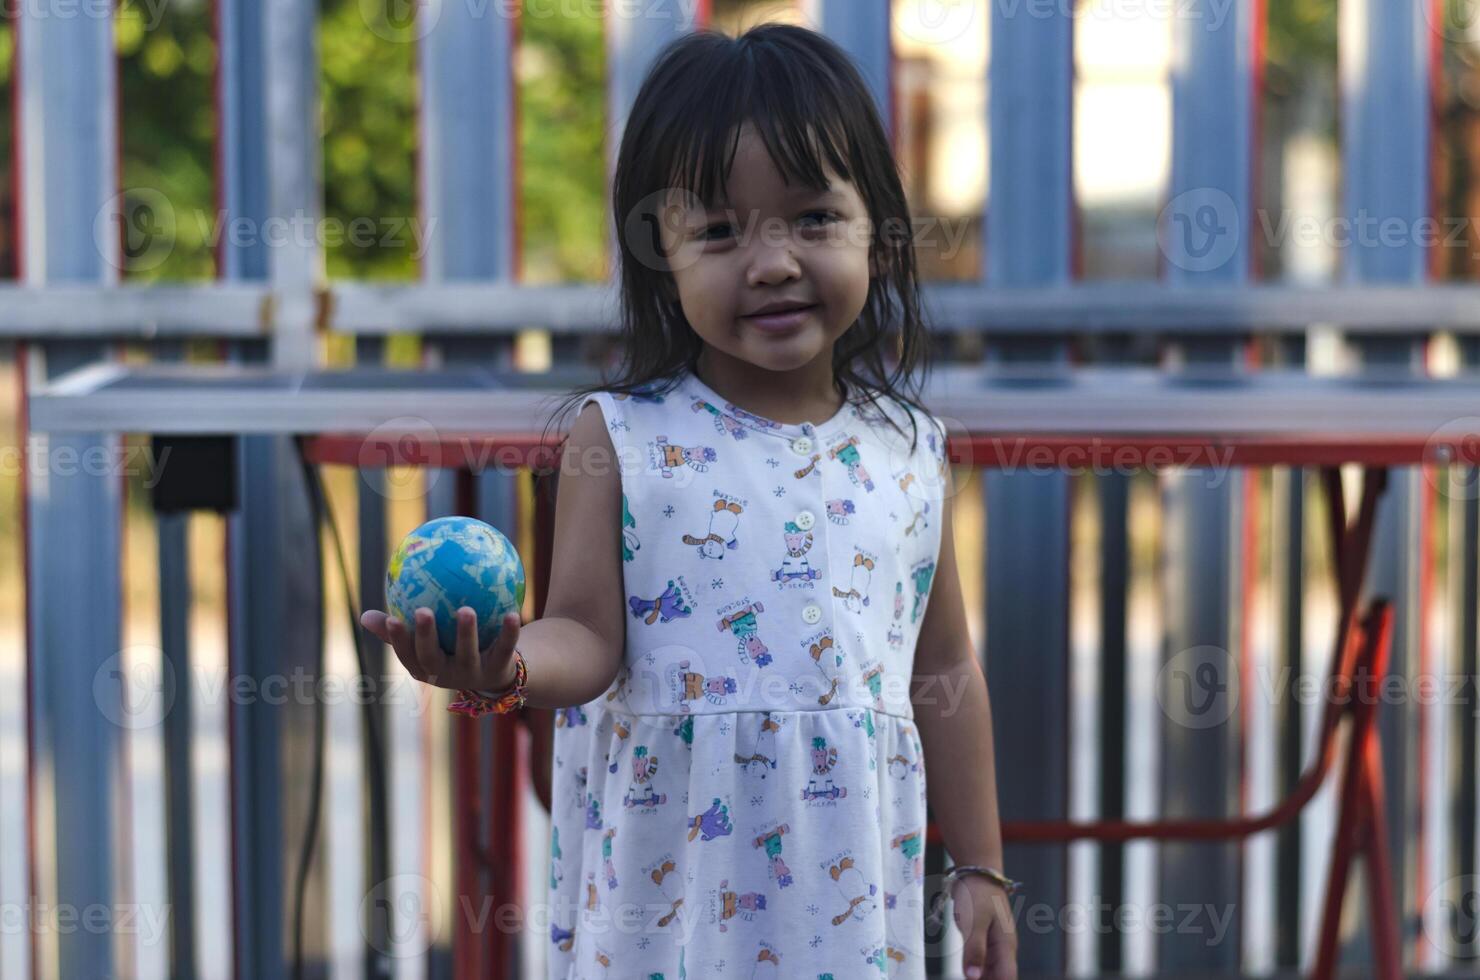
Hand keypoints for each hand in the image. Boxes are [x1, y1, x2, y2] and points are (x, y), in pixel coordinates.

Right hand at [360, 606, 521, 692]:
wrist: (496, 672)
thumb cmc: (452, 649)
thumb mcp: (427, 641)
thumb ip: (399, 629)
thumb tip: (363, 615)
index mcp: (426, 668)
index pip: (407, 656)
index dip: (397, 641)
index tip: (391, 619)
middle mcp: (446, 675)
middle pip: (432, 659)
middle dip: (426, 637)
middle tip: (422, 612)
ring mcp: (473, 675)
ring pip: (467, 656)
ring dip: (465, 633)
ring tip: (465, 609)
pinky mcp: (499, 671)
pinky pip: (503, 649)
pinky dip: (508, 633)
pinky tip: (512, 612)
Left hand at [953, 874, 1017, 979]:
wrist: (977, 871)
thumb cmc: (977, 894)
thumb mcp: (973, 922)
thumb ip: (974, 950)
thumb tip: (973, 978)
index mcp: (1005, 946)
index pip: (1007, 978)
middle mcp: (1003, 948)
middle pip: (999, 977)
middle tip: (966, 979)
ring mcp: (995, 943)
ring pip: (991, 970)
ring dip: (980, 977)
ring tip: (965, 977)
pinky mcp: (985, 938)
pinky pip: (982, 960)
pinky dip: (975, 969)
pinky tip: (965, 973)